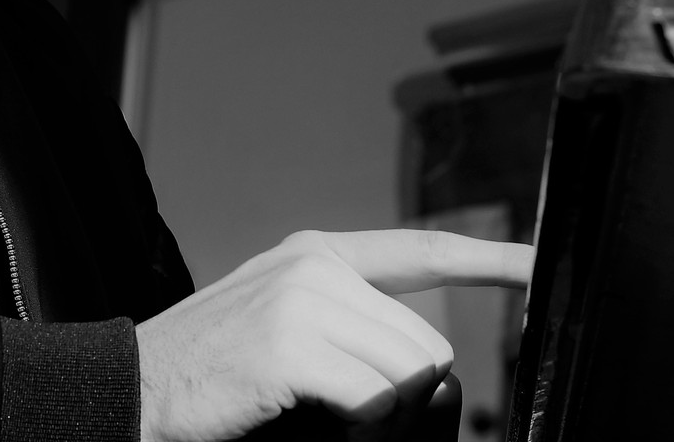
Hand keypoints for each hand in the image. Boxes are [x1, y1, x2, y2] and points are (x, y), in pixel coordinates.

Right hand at [136, 229, 533, 441]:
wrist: (136, 388)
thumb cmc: (216, 372)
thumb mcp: (288, 328)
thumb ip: (355, 328)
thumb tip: (435, 369)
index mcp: (316, 253)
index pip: (421, 249)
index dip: (489, 258)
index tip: (537, 265)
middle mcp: (314, 264)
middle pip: (423, 341)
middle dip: (401, 390)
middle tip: (339, 409)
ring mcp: (301, 297)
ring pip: (410, 371)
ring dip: (382, 414)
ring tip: (320, 413)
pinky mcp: (290, 343)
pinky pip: (377, 398)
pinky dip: (360, 427)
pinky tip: (313, 420)